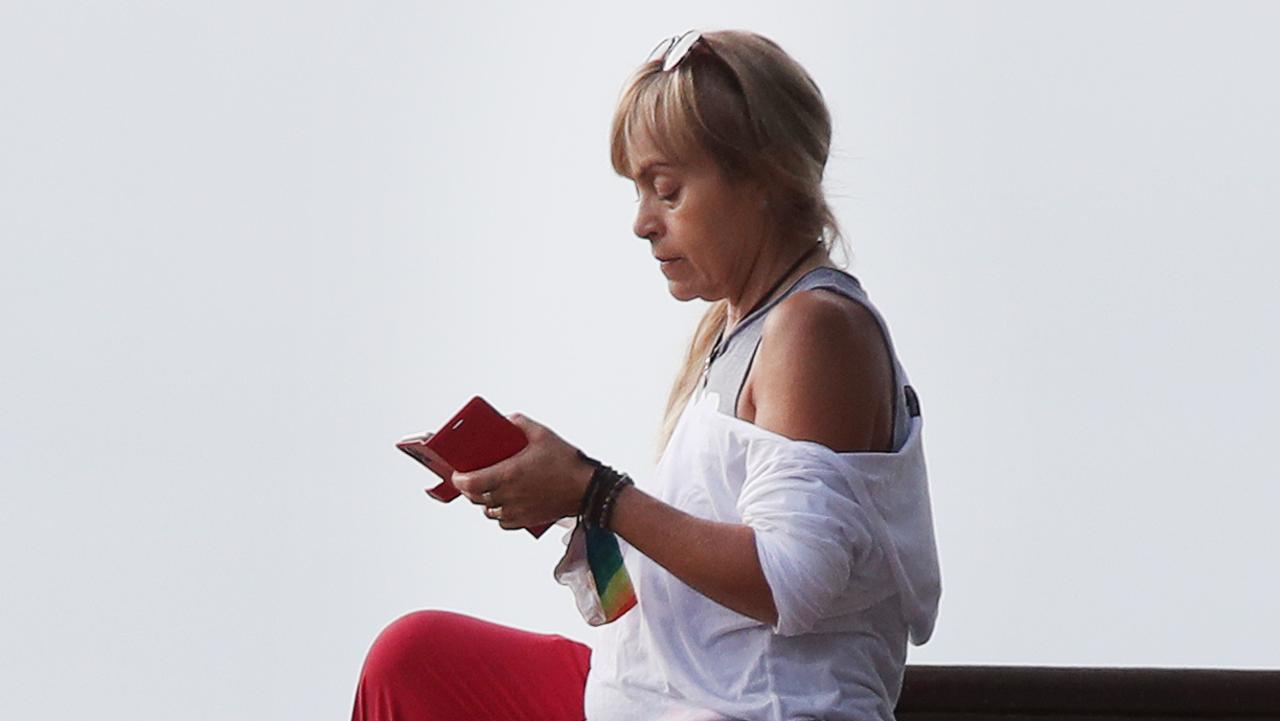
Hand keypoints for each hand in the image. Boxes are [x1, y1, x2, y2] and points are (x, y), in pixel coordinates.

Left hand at [451, 413, 595, 530]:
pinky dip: (499, 513)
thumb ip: (519, 423)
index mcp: (508, 474)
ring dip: (484, 501)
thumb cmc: (566, 462)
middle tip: (470, 478)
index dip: (459, 479)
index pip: (470, 482)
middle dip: (469, 488)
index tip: (457, 474)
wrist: (587, 489)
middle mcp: (509, 495)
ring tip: (488, 489)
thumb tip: (505, 420)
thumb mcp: (542, 434)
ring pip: (488, 511)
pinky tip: (505, 502)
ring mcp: (517, 510)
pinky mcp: (526, 520)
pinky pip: (503, 521)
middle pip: (476, 497)